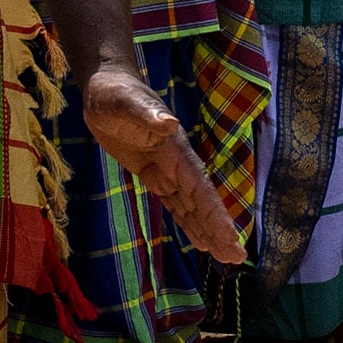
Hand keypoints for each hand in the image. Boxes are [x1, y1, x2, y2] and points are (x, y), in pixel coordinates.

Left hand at [75, 59, 247, 263]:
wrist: (106, 84)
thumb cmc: (114, 92)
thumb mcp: (125, 102)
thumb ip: (147, 113)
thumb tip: (169, 122)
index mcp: (175, 150)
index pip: (200, 188)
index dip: (214, 214)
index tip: (230, 238)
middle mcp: (177, 163)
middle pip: (202, 202)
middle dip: (219, 229)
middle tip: (237, 259)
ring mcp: (167, 169)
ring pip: (191, 207)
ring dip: (208, 230)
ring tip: (227, 257)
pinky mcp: (153, 174)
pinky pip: (175, 203)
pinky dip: (188, 222)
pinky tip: (199, 239)